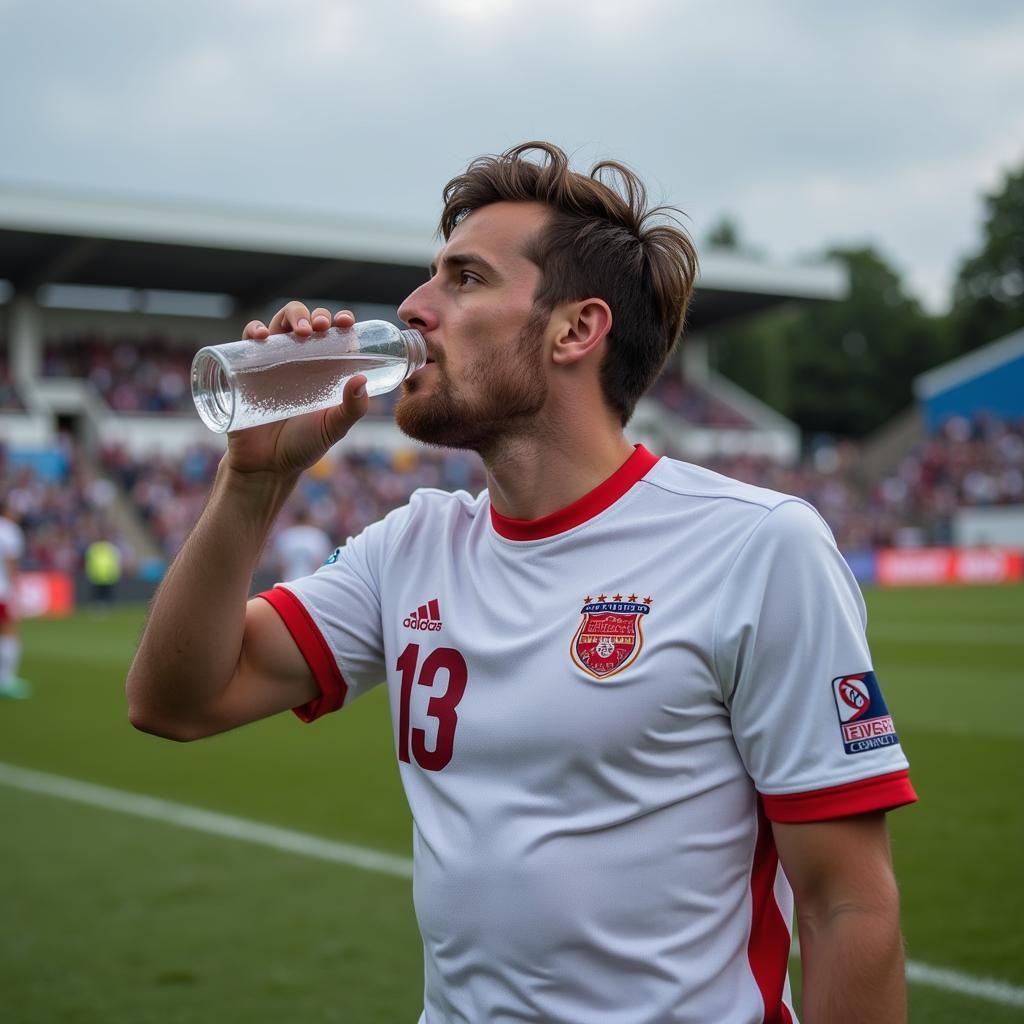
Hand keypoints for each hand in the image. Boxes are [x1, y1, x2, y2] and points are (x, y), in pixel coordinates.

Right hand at [227, 302, 369, 477]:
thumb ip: (352, 409)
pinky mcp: (246, 370)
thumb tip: (362, 379)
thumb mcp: (333, 428)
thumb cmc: (304, 446)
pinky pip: (247, 341)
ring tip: (301, 331)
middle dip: (316, 317)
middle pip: (307, 323)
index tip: (346, 322)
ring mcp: (272, 363)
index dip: (339, 321)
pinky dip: (253, 330)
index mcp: (323, 369)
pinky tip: (262, 336)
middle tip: (321, 329)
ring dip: (290, 316)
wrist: (267, 467)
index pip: (333, 335)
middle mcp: (298, 361)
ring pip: (279, 324)